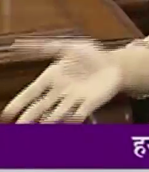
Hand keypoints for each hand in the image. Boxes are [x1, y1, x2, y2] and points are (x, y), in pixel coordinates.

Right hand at [1, 38, 122, 123]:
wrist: (116, 65)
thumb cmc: (91, 55)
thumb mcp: (71, 47)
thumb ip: (49, 47)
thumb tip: (22, 43)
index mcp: (52, 78)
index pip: (31, 93)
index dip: (19, 103)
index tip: (7, 115)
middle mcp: (60, 92)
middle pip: (40, 108)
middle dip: (28, 118)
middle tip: (19, 128)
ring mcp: (74, 99)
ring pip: (57, 114)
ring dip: (48, 121)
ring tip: (41, 127)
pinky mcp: (90, 103)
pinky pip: (79, 114)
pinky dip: (73, 120)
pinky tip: (68, 123)